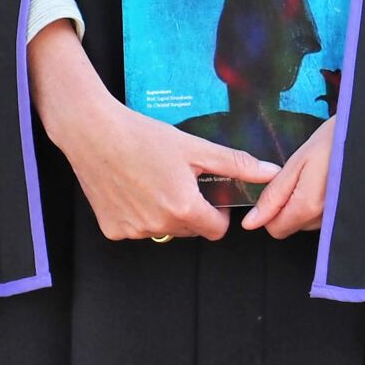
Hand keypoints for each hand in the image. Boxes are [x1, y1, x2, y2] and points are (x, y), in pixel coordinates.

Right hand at [29, 21, 278, 241]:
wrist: (94, 134)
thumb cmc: (145, 137)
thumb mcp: (196, 148)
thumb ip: (236, 164)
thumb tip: (271, 172)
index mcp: (183, 207)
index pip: (216, 231)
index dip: (218, 213)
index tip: (210, 194)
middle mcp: (158, 225)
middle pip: (191, 230)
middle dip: (193, 211)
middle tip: (182, 180)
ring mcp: (133, 231)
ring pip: (164, 230)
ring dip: (166, 213)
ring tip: (155, 180)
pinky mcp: (112, 231)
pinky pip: (137, 229)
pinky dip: (140, 215)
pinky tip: (133, 188)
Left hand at [244, 118, 334, 236]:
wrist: (363, 134)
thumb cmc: (332, 141)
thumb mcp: (296, 163)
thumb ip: (273, 195)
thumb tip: (250, 223)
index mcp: (308, 206)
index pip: (275, 228)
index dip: (270, 209)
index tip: (279, 186)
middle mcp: (324, 218)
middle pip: (291, 227)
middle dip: (287, 207)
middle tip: (299, 177)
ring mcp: (336, 217)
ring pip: (306, 223)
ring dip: (303, 206)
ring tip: (314, 178)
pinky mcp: (344, 213)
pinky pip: (321, 218)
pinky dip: (317, 204)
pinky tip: (325, 184)